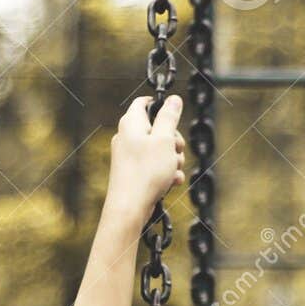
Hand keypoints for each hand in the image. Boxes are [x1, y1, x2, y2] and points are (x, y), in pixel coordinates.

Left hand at [107, 95, 186, 218]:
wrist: (130, 206)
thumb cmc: (146, 172)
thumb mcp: (164, 139)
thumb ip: (169, 117)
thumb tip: (174, 99)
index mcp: (131, 123)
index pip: (145, 102)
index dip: (162, 106)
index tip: (175, 117)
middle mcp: (127, 136)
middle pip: (156, 128)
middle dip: (173, 140)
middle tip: (177, 150)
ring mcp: (129, 155)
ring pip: (158, 150)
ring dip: (172, 159)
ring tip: (173, 170)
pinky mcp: (134, 172)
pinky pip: (154, 166)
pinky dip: (165, 172)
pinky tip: (171, 182)